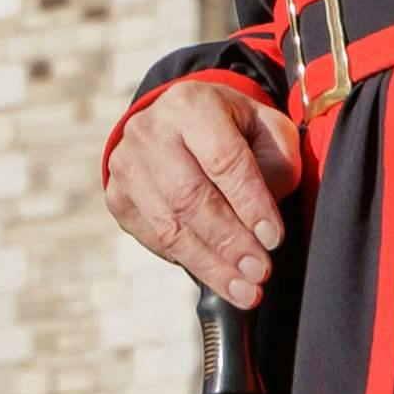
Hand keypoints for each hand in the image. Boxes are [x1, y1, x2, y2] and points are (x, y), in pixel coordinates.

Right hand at [107, 72, 299, 313]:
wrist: (181, 124)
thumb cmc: (235, 130)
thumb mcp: (267, 130)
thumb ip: (275, 167)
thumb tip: (263, 228)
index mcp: (191, 104)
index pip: (222, 159)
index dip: (249, 203)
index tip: (273, 238)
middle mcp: (149, 130)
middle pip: (191, 197)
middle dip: (230, 242)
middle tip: (260, 271)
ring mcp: (126, 164)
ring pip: (170, 225)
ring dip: (212, 264)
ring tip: (245, 289)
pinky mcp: (118, 196)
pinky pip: (155, 239)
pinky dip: (189, 262)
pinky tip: (218, 276)